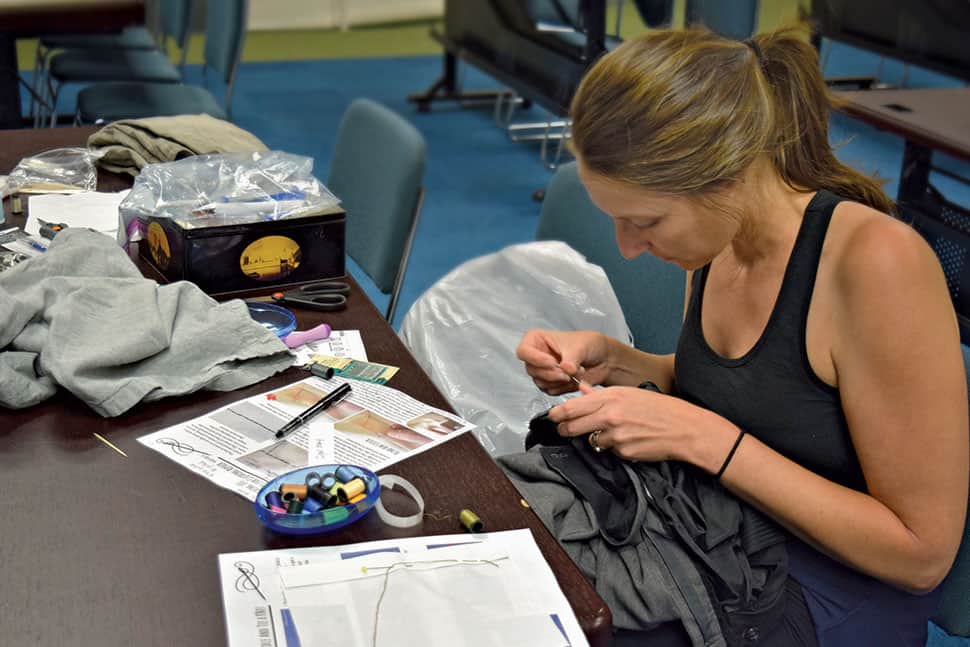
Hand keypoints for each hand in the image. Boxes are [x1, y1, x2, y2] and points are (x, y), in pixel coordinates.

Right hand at [516, 329, 611, 394]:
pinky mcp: (551, 384)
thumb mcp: (580, 346)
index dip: (536, 359)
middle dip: (552, 373)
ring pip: (541, 382)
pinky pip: (550, 391)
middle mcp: (537, 355)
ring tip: (576, 372)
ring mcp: (543, 371)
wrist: (603, 359)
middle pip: (532, 370)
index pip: (524, 351)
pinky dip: (565, 388)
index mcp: (537, 339)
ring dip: (560, 381)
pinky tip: (575, 380)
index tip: (552, 362)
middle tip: (568, 371)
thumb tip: (565, 368)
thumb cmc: (589, 344)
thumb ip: (571, 358)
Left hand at [547, 383, 735, 466]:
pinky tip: (630, 440)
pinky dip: (615, 447)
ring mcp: (616, 436)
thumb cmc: (660, 408)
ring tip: (617, 432)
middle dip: (566, 429)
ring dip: (596, 438)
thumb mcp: (630, 393)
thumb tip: (582, 390)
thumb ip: (602, 394)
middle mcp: (610, 416)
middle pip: (572, 427)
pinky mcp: (623, 452)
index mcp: (611, 397)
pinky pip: (610, 451)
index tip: (553, 416)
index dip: (558, 414)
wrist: (685, 428)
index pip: (572, 407)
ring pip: (592, 440)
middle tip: (565, 429)